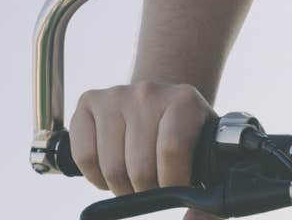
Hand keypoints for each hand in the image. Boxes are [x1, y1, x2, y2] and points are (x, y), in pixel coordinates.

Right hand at [70, 81, 216, 195]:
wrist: (162, 101)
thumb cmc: (185, 135)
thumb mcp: (205, 154)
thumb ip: (207, 199)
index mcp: (184, 101)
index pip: (171, 151)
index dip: (171, 184)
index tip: (175, 189)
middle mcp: (148, 92)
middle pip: (139, 167)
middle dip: (145, 191)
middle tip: (153, 187)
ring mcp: (116, 95)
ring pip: (111, 167)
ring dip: (121, 187)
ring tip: (133, 179)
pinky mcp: (89, 101)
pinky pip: (84, 157)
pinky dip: (95, 177)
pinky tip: (110, 171)